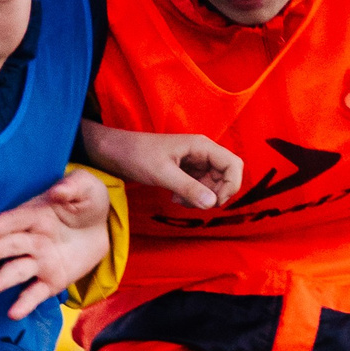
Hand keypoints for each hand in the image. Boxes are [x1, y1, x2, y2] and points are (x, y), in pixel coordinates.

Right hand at [0, 169, 112, 319]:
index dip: (2, 225)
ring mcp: (39, 262)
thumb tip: (60, 191)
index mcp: (35, 215)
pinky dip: (25, 303)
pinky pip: (36, 293)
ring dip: (3, 279)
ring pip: (18, 270)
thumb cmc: (86, 202)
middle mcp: (31, 239)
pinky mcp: (49, 281)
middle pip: (12, 245)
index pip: (16, 220)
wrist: (99, 228)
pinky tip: (13, 314)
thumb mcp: (85, 188)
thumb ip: (73, 187)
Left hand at [79, 120, 242, 209]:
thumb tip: (212, 204)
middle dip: (215, 194)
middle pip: (226, 176)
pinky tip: (175, 198)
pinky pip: (200, 186)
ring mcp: (195, 161)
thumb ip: (189, 188)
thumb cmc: (137, 156)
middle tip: (194, 204)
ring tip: (179, 201)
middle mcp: (202, 152)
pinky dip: (192, 196)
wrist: (115, 152)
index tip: (214, 202)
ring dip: (202, 197)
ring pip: (213, 184)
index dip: (230, 186)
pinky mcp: (186, 170)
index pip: (234, 165)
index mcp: (202, 146)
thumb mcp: (163, 174)